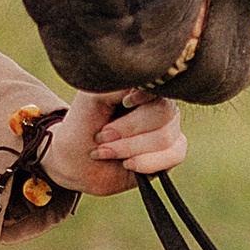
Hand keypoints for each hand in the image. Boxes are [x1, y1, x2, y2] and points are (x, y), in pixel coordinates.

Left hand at [43, 87, 187, 193]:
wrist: (75, 161)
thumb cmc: (82, 126)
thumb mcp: (93, 98)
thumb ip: (120, 86)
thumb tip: (144, 86)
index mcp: (142, 87)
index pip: (159, 86)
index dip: (142, 98)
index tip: (123, 104)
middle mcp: (160, 105)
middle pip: (164, 113)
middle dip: (127, 130)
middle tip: (101, 137)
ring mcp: (168, 128)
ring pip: (165, 137)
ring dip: (129, 148)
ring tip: (106, 152)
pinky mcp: (170, 153)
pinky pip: (174, 156)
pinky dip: (146, 162)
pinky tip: (127, 164)